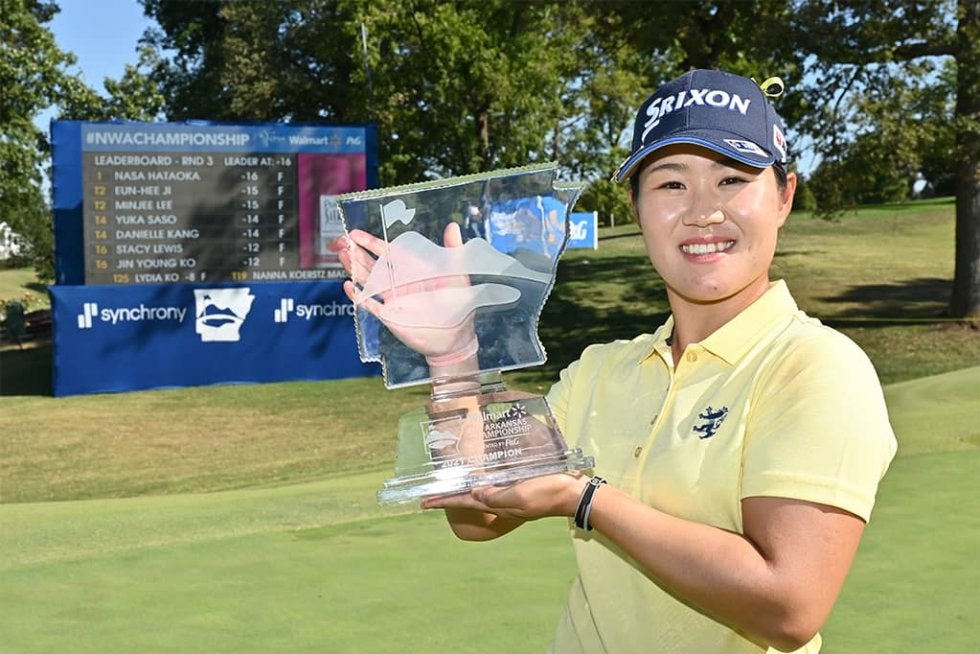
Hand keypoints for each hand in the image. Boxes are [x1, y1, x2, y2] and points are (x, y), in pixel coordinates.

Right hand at [334, 223, 477, 362]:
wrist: (455, 338)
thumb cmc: (459, 305)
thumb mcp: (458, 274)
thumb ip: (453, 250)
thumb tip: (453, 226)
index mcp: (412, 270)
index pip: (387, 252)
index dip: (370, 243)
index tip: (354, 234)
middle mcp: (399, 282)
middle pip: (371, 264)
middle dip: (355, 252)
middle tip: (340, 241)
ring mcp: (392, 299)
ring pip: (367, 280)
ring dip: (354, 268)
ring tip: (342, 255)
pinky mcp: (390, 316)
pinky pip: (370, 305)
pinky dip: (359, 296)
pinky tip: (348, 285)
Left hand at [421, 472, 587, 520]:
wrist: (571, 493)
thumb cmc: (546, 493)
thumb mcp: (520, 496)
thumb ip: (497, 496)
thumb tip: (475, 493)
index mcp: (497, 503)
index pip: (464, 502)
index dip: (444, 501)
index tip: (424, 501)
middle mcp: (499, 500)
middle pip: (467, 499)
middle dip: (448, 497)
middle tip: (430, 494)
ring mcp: (508, 495)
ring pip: (478, 492)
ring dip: (462, 490)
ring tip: (448, 485)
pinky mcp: (517, 487)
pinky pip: (493, 485)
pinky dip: (480, 482)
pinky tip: (478, 476)